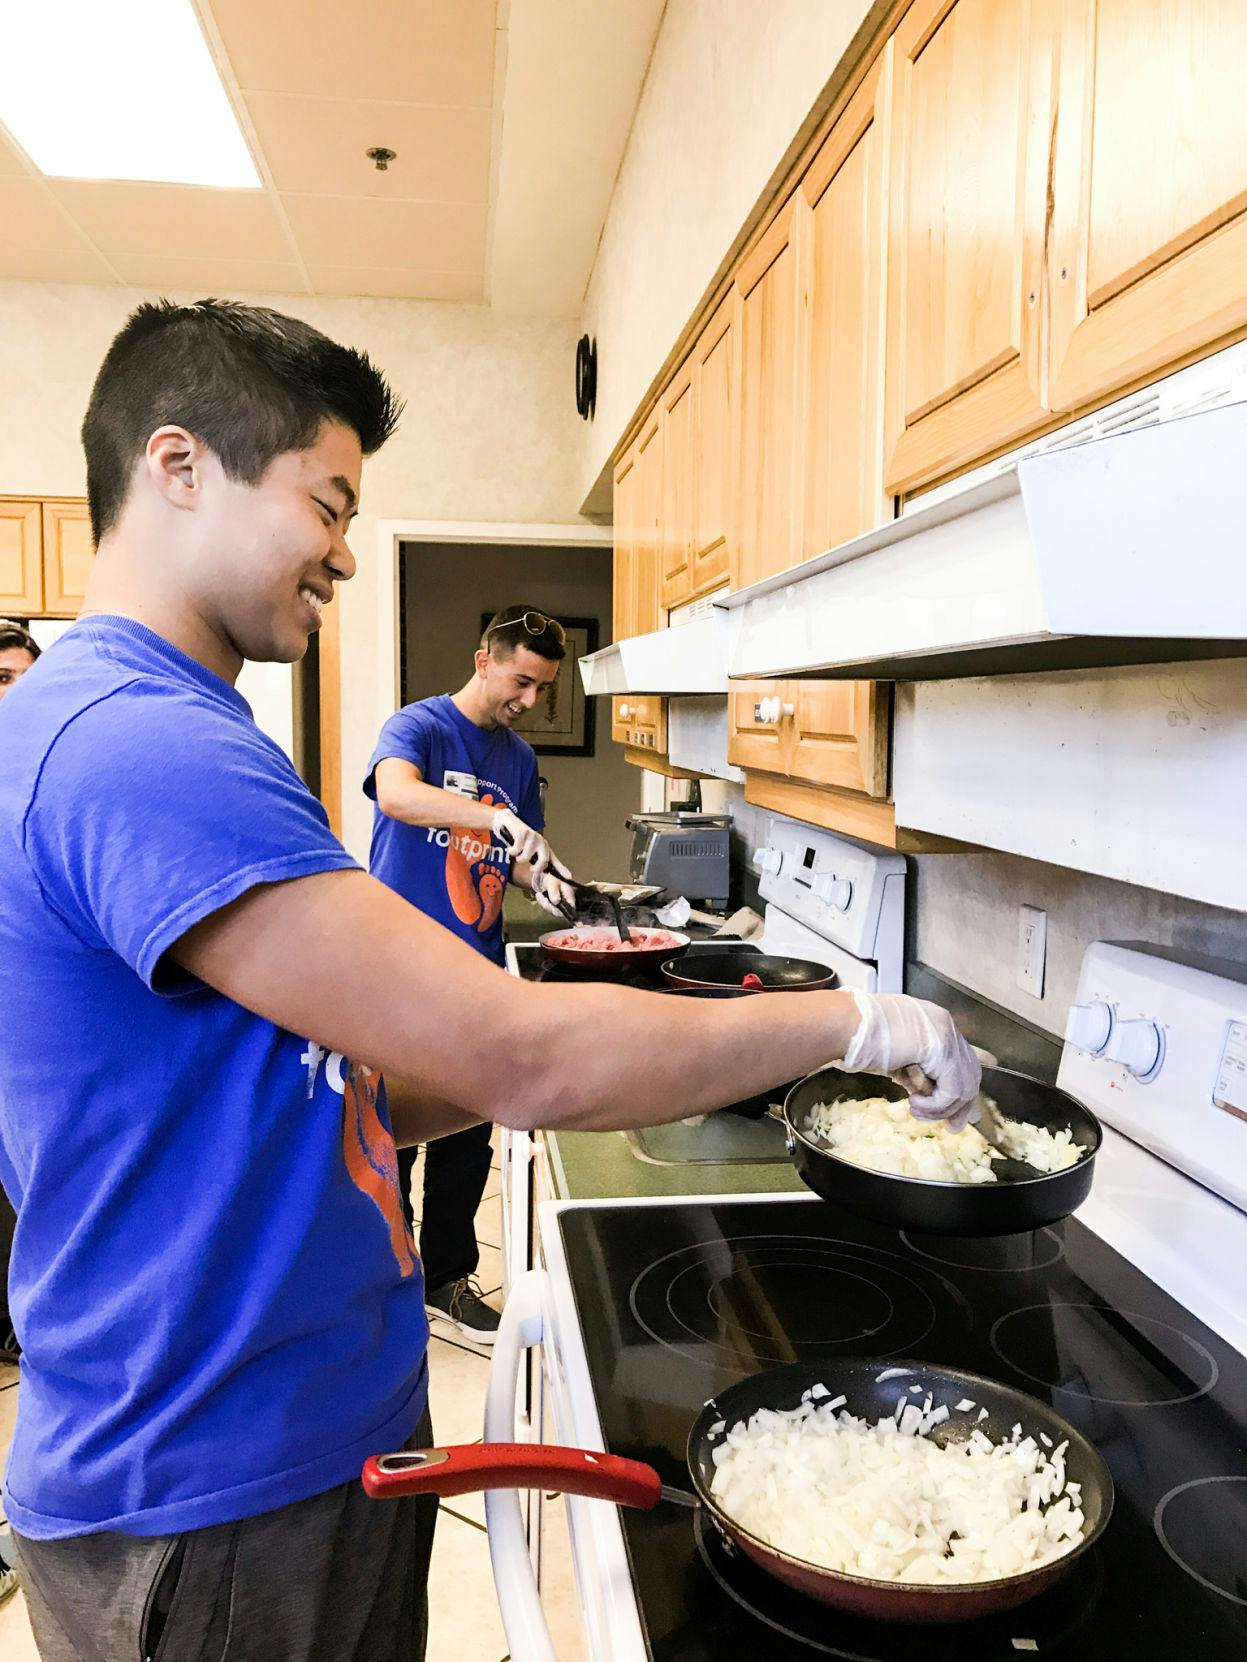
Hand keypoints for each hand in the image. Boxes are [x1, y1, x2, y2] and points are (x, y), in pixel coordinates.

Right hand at [492, 808, 556, 881]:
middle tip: (531, 869)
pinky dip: (512, 851)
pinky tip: (512, 847)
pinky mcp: (523, 834)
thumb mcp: (531, 849)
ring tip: (517, 852)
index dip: (561, 869)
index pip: (553, 860)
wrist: (509, 822)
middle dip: (536, 868)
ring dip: (519, 858)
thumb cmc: (520, 838)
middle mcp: (541, 842)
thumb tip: (543, 871)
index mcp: (544, 847)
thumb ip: (537, 859)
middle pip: (543, 860)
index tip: (568, 877)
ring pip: (526, 857)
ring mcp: (533, 837)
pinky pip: (517, 850)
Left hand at [532, 869, 576, 918]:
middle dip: (550, 907)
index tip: (554, 910)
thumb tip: (556, 902)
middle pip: (560, 911)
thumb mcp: (551, 883)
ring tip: (540, 894)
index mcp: (568, 893)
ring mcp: (558, 901)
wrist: (541, 875)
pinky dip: (541, 902)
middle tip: (544, 900)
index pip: (571, 906)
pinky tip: (539, 895)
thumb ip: (554, 892)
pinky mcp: (552, 902)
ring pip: (552, 909)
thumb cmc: (550, 877)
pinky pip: (546, 906)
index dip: (564, 910)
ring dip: (544, 903)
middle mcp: (565, 899)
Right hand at [841, 992, 981, 1128]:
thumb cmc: (857, 1037)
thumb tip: (926, 1094)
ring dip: (941, 1108)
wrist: (845, 1025)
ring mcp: (946, 1035)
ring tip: (918, 1113)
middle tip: (953, 1126)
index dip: (961, 1087)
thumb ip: (915, 1070)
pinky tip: (914, 1105)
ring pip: (963, 1085)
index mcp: (934, 1021)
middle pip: (970, 1072)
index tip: (960, 1111)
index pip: (962, 1058)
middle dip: (961, 1105)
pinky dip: (935, 1105)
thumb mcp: (895, 1056)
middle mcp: (945, 1024)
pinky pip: (951, 1090)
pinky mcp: (941, 1050)